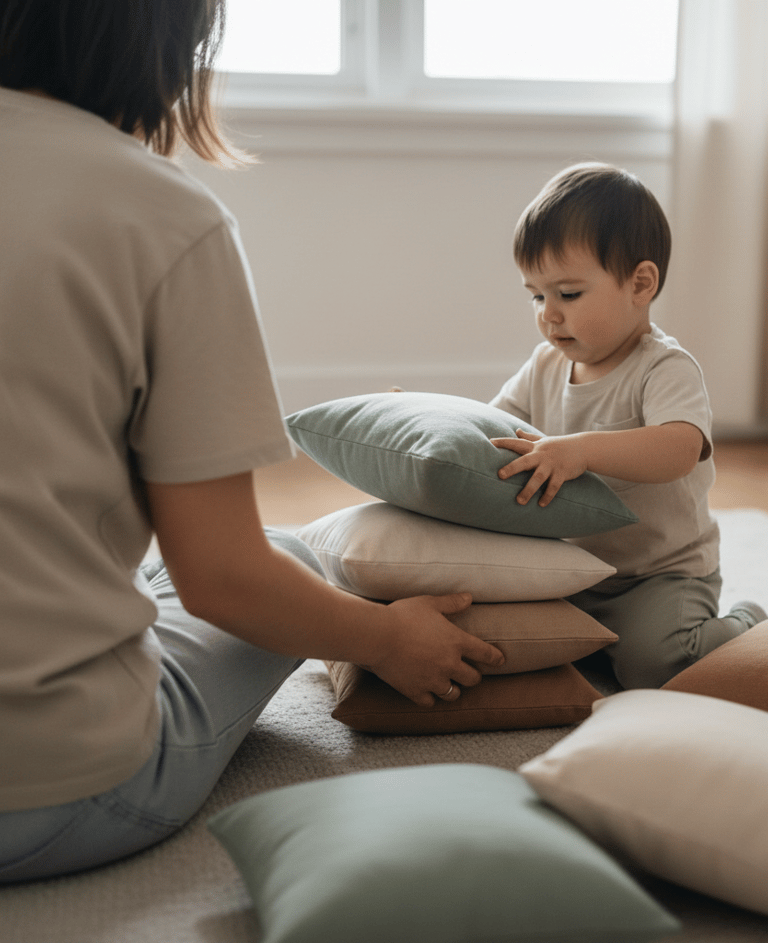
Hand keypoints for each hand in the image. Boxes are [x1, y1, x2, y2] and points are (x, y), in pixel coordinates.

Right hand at [362, 593, 504, 706]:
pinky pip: (430, 702)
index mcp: (456, 641)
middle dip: (473, 676)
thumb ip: (451, 603)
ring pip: (453, 694)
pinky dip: (430, 698)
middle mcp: (449, 664)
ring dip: (454, 690)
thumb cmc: (403, 615)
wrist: (378, 636)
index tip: (500, 661)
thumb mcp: (429, 603)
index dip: (495, 658)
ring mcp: (433, 680)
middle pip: (472, 679)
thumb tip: (469, 598)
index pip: (485, 653)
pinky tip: (427, 692)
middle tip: (469, 673)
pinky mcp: (416, 691)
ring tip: (449, 686)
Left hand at [491, 430, 587, 506]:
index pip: (516, 443)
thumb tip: (516, 430)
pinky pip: (553, 486)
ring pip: (538, 478)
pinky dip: (547, 495)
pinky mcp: (562, 473)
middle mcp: (541, 455)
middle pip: (524, 461)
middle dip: (512, 468)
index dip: (503, 442)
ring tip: (519, 501)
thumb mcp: (543, 440)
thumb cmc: (559, 445)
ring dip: (528, 490)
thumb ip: (529, 437)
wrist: (583, 448)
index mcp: (535, 448)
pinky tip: (541, 504)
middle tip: (500, 475)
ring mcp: (552, 465)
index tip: (490, 442)